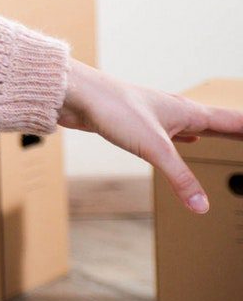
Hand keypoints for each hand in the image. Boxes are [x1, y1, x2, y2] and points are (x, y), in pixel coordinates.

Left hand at [57, 61, 242, 212]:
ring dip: (216, 132)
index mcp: (189, 112)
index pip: (235, 122)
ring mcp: (158, 116)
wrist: (75, 94)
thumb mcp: (153, 148)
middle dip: (240, 132)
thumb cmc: (113, 109)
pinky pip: (174, 131)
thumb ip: (180, 178)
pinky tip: (187, 137)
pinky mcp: (139, 123)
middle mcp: (177, 111)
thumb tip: (202, 206)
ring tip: (231, 138)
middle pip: (219, 123)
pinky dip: (187, 136)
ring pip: (196, 125)